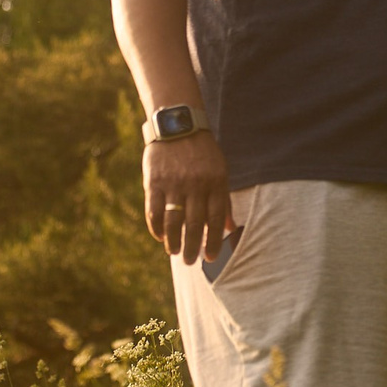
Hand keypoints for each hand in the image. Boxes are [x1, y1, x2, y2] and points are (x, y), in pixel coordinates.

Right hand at [145, 130, 233, 263]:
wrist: (178, 125)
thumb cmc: (203, 153)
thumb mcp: (220, 171)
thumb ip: (224, 200)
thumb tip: (231, 228)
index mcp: (215, 183)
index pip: (215, 219)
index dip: (213, 241)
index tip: (210, 258)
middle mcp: (196, 185)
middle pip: (193, 224)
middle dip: (191, 247)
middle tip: (189, 261)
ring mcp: (174, 183)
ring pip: (173, 221)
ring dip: (173, 241)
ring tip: (174, 252)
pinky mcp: (155, 182)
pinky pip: (154, 211)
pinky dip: (156, 227)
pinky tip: (160, 236)